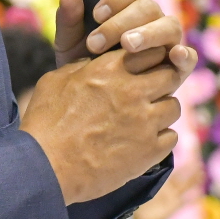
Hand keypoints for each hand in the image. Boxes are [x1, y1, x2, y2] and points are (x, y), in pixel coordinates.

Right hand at [20, 47, 190, 204]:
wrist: (46, 167)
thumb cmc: (45, 123)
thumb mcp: (56, 81)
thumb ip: (81, 68)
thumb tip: (91, 64)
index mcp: (110, 69)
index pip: (151, 51)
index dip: (148, 60)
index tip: (141, 70)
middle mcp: (133, 91)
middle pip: (170, 76)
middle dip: (162, 83)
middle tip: (148, 94)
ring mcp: (145, 121)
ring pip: (174, 107)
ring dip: (162, 112)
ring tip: (144, 121)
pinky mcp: (149, 151)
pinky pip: (171, 138)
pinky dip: (160, 140)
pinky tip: (143, 143)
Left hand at [53, 0, 191, 74]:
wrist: (91, 105)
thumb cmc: (84, 67)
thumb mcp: (71, 45)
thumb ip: (69, 21)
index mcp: (130, 8)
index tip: (97, 14)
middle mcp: (152, 21)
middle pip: (150, 6)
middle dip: (123, 21)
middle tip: (97, 42)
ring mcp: (167, 42)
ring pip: (170, 25)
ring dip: (148, 33)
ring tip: (127, 46)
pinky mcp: (178, 67)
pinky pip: (188, 56)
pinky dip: (184, 54)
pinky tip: (172, 56)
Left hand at [131, 161, 203, 218]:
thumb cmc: (140, 203)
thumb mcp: (143, 189)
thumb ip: (147, 179)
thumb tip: (146, 164)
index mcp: (162, 183)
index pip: (174, 172)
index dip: (181, 166)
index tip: (186, 159)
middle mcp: (169, 189)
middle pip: (182, 178)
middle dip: (190, 171)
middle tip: (199, 163)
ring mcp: (173, 198)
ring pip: (185, 187)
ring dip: (194, 181)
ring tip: (202, 174)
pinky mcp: (174, 207)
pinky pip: (185, 202)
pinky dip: (192, 199)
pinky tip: (199, 195)